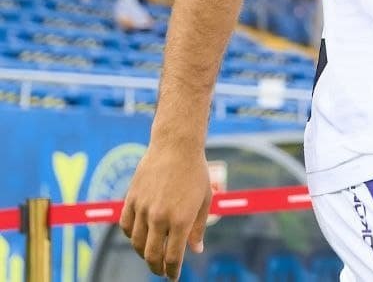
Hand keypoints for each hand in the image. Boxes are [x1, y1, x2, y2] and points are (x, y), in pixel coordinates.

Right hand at [119, 143, 210, 279]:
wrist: (176, 146)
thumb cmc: (196, 172)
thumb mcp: (205, 200)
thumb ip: (198, 228)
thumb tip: (196, 251)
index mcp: (180, 219)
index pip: (172, 257)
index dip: (172, 271)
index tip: (173, 277)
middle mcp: (159, 217)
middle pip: (152, 255)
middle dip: (157, 268)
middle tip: (161, 272)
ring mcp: (143, 208)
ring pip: (137, 243)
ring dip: (144, 254)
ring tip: (151, 255)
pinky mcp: (131, 199)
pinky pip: (126, 226)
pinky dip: (131, 236)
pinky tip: (139, 237)